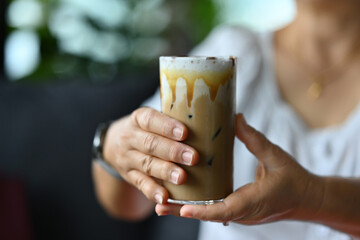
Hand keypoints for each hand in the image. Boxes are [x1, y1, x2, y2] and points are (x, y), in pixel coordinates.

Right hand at [103, 107, 198, 203]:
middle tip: (192, 157)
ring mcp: (128, 158)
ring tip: (182, 177)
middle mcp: (130, 138)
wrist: (115, 143)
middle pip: (150, 144)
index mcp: (138, 119)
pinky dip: (152, 191)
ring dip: (165, 171)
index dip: (167, 126)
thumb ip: (174, 121)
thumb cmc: (147, 129)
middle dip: (172, 151)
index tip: (184, 133)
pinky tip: (164, 197)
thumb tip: (208, 125)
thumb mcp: (153, 119)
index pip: (150, 120)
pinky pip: (140, 184)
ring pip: (146, 164)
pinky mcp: (129, 176)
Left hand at [155, 114, 320, 224]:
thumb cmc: (295, 179)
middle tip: (159, 206)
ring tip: (163, 203)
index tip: (183, 209)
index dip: (203, 210)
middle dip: (184, 211)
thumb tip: (235, 117)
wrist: (308, 199)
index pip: (225, 211)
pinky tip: (183, 198)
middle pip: (209, 215)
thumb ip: (254, 138)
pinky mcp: (240, 211)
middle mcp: (244, 213)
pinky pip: (216, 210)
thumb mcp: (275, 156)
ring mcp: (241, 215)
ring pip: (210, 214)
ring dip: (187, 210)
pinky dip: (199, 206)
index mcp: (253, 202)